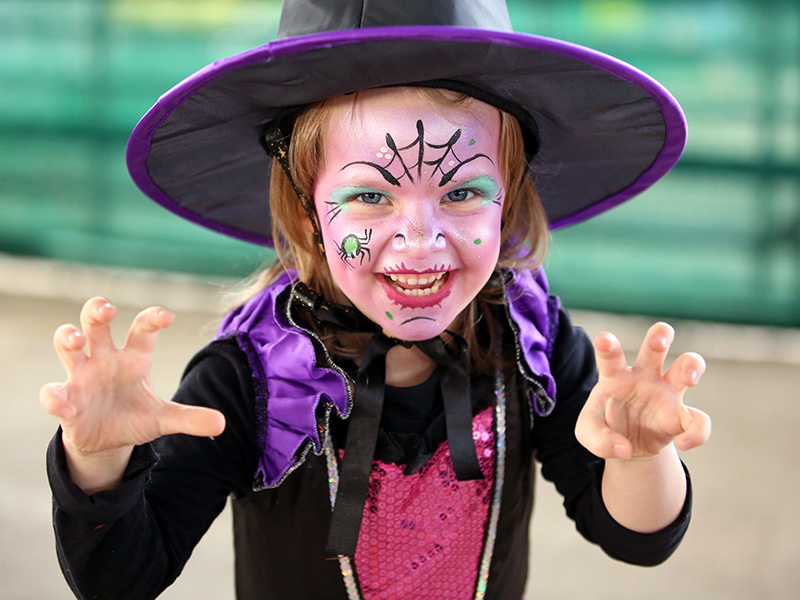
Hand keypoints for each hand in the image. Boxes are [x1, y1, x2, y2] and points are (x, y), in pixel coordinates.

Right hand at [40, 297, 225, 458]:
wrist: (106, 440)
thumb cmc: (135, 416)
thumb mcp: (164, 419)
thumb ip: (190, 418)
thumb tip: (222, 424)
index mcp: (133, 358)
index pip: (142, 329)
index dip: (152, 319)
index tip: (167, 316)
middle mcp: (105, 359)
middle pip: (96, 324)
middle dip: (97, 310)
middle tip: (107, 308)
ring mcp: (81, 376)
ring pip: (67, 345)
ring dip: (68, 338)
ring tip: (75, 340)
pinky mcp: (64, 399)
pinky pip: (53, 393)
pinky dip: (57, 399)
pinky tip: (68, 408)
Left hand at [575, 322, 710, 460]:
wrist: (627, 445)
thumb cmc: (605, 427)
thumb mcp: (589, 434)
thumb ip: (599, 440)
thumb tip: (624, 449)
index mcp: (616, 376)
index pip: (611, 356)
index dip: (608, 346)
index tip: (604, 341)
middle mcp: (644, 377)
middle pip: (656, 346)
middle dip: (660, 336)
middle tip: (659, 341)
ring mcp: (666, 392)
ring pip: (688, 365)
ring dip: (693, 366)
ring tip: (689, 379)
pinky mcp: (682, 415)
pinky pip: (699, 420)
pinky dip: (697, 433)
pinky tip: (684, 444)